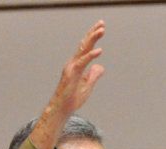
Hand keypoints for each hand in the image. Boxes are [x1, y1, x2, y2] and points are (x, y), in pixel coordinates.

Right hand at [31, 20, 105, 148]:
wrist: (63, 108)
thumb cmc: (73, 98)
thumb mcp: (88, 85)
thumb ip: (94, 75)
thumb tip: (100, 67)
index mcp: (77, 64)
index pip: (86, 47)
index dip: (93, 37)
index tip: (101, 28)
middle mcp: (74, 63)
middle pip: (85, 44)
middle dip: (93, 33)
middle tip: (102, 23)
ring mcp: (72, 67)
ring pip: (83, 50)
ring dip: (93, 39)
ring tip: (101, 30)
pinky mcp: (72, 74)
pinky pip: (82, 63)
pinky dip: (90, 56)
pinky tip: (99, 50)